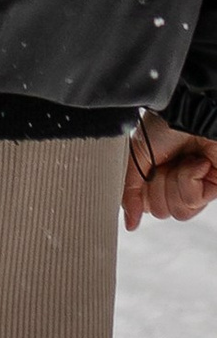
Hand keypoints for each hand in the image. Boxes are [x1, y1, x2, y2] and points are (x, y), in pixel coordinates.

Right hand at [125, 112, 216, 231]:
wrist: (190, 113)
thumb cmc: (162, 126)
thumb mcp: (135, 157)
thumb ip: (129, 192)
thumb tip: (130, 224)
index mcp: (156, 176)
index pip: (145, 206)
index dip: (143, 192)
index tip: (146, 171)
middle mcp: (175, 183)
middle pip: (161, 212)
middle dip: (159, 187)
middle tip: (164, 164)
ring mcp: (196, 187)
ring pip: (178, 212)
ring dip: (175, 183)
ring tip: (181, 162)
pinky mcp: (215, 188)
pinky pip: (193, 201)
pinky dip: (190, 179)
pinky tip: (196, 162)